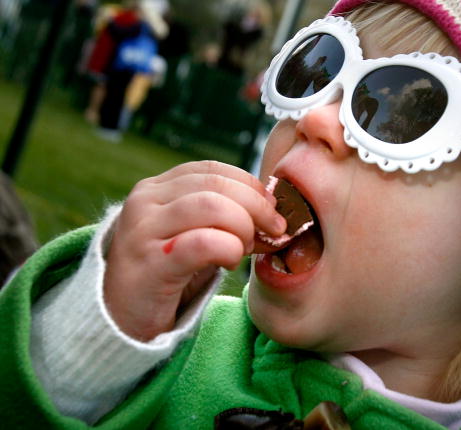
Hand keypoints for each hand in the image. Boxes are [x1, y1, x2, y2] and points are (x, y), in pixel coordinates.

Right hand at [103, 161, 285, 340]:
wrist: (122, 317)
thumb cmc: (168, 273)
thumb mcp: (193, 234)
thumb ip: (222, 216)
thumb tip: (272, 213)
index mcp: (157, 188)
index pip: (213, 169)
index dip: (250, 185)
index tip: (272, 209)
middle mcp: (146, 201)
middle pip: (216, 184)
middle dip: (256, 206)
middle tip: (270, 232)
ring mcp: (144, 230)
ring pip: (212, 207)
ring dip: (243, 228)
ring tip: (244, 249)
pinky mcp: (150, 263)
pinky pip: (203, 243)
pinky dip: (229, 249)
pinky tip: (229, 262)